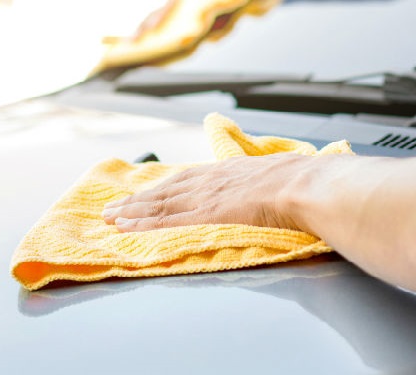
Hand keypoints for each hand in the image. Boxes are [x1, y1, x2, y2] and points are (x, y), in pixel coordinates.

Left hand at [101, 153, 324, 232]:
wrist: (306, 185)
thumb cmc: (303, 182)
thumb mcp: (282, 173)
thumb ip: (271, 182)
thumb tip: (280, 186)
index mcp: (231, 170)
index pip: (188, 179)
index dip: (164, 188)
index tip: (146, 193)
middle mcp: (213, 180)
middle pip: (166, 191)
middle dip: (137, 200)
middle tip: (113, 207)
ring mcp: (208, 197)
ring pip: (160, 205)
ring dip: (132, 212)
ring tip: (109, 219)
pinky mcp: (206, 214)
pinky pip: (167, 221)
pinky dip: (143, 224)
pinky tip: (126, 228)